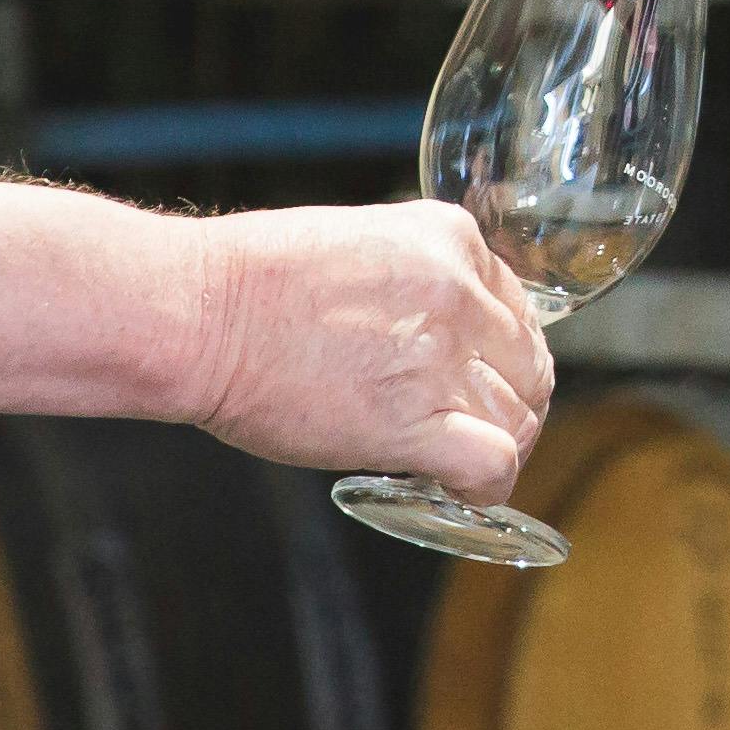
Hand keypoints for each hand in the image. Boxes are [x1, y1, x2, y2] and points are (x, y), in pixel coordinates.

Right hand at [187, 200, 555, 498]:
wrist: (200, 314)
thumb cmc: (255, 280)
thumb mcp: (361, 243)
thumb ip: (417, 277)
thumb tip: (440, 329)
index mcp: (449, 238)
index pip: (518, 307)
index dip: (504, 353)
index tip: (481, 377)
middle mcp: (458, 292)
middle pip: (529, 364)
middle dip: (513, 401)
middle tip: (478, 426)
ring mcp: (439, 357)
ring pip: (520, 416)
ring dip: (501, 445)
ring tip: (460, 463)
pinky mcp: (413, 422)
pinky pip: (492, 464)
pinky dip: (489, 486)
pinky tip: (461, 491)